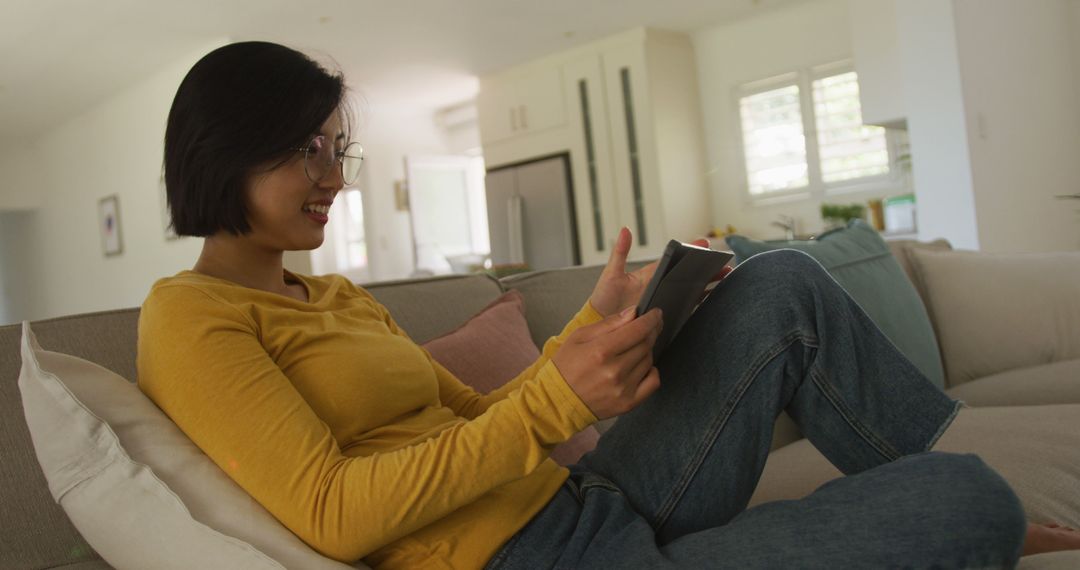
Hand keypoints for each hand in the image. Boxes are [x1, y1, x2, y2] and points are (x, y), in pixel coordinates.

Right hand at [552, 305, 662, 419]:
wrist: (557, 402)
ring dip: (646, 350)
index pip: (638, 330)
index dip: (651, 318)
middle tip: (649, 326)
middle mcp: (614, 371)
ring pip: (649, 360)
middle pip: (646, 344)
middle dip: (651, 331)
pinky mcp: (628, 403)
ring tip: (633, 349)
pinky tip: (640, 367)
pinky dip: (651, 371)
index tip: (655, 313)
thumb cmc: (565, 366)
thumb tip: (633, 312)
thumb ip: (608, 323)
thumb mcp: (579, 337)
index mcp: (601, 351)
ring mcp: (623, 389)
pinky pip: (653, 382)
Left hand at [588, 228, 731, 316]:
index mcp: (650, 274)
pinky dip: (698, 304)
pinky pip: (685, 308)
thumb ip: (620, 253)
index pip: (674, 261)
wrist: (601, 323)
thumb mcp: (612, 274)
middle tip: (725, 263)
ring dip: (708, 285)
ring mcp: (663, 301)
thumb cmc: (605, 298)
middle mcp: (660, 286)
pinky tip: (712, 301)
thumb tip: (625, 229)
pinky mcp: (664, 316)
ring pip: (690, 291)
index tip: (704, 243)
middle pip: (688, 276)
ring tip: (726, 278)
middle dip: (706, 269)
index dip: (689, 251)